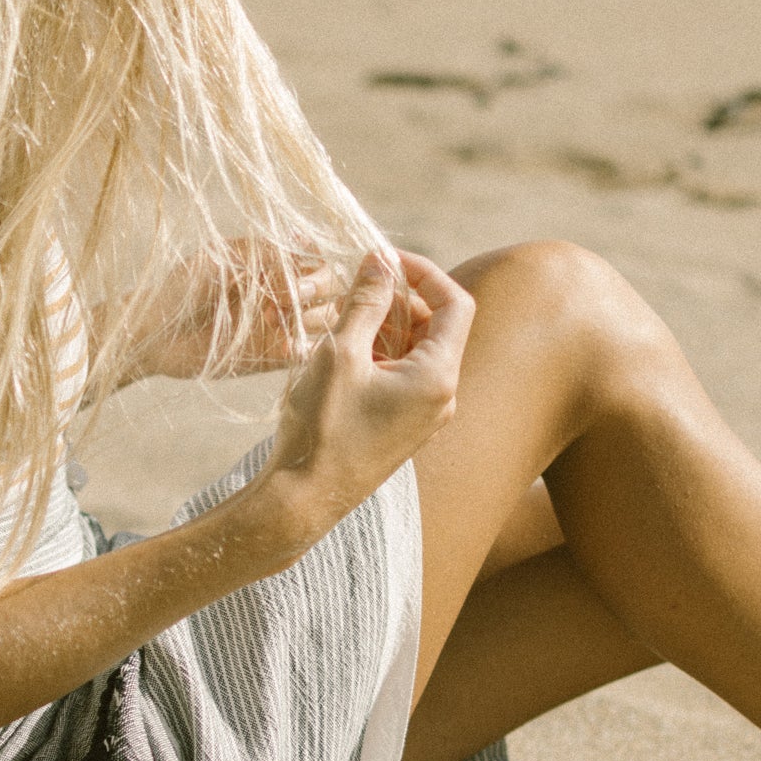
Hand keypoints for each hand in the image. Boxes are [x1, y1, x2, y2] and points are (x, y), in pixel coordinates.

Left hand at [129, 240, 347, 380]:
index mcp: (273, 263)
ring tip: (273, 321)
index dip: (313, 266)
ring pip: (326, 319)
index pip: (319, 259)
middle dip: (316, 291)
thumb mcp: (220, 259)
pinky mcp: (273, 356)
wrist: (153, 333)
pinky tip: (283, 345)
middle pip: (333, 288)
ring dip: (310, 318)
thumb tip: (304, 241)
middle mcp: (284, 293)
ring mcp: (281, 325)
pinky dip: (304, 347)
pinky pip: (306, 352)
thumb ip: (262, 253)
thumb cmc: (180, 288)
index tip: (288, 274)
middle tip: (284, 299)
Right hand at [255, 250, 474, 553]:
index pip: (456, 303)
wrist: (304, 500)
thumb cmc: (322, 428)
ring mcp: (426, 416)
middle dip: (402, 298)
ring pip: (419, 351)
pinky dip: (382, 354)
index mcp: (438, 377)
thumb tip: (380, 260)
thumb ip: (365, 301)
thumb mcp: (341, 352)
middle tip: (359, 285)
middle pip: (439, 326)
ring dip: (388, 326)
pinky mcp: (405, 428)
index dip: (424, 272)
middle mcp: (443, 398)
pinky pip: (405, 376)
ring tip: (346, 317)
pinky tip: (345, 352)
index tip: (385, 260)